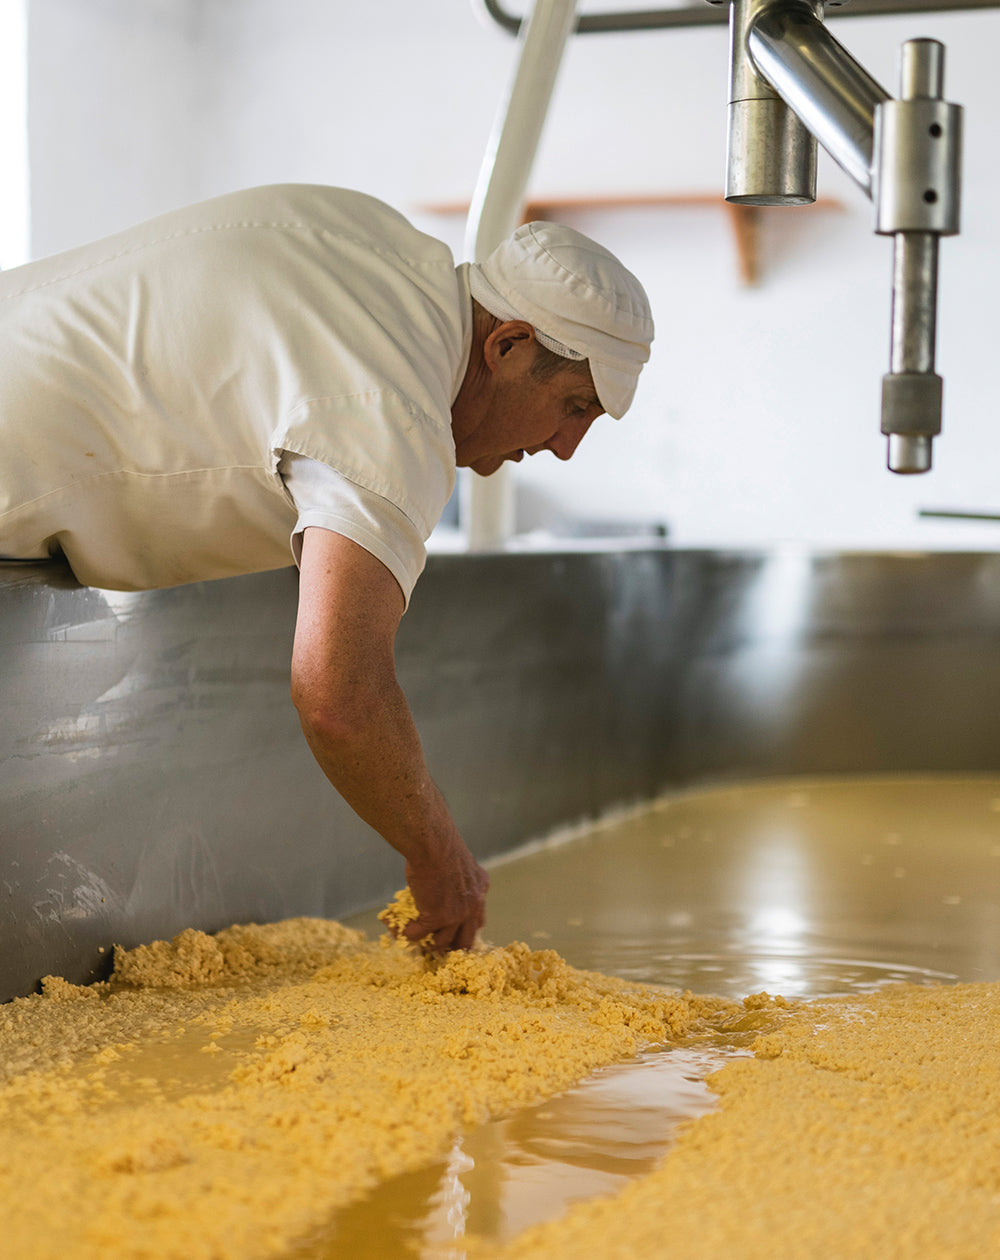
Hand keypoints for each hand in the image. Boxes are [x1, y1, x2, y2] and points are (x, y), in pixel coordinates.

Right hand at [402, 837, 489, 952]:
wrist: (434, 844)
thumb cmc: (440, 844)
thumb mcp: (461, 862)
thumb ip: (460, 878)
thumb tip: (445, 885)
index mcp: (480, 889)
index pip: (478, 921)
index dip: (464, 929)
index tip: (453, 932)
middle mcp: (474, 905)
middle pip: (466, 940)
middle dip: (451, 946)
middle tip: (437, 944)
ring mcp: (457, 915)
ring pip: (443, 942)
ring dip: (429, 942)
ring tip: (418, 937)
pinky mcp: (438, 918)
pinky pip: (420, 934)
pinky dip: (410, 934)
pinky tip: (403, 929)